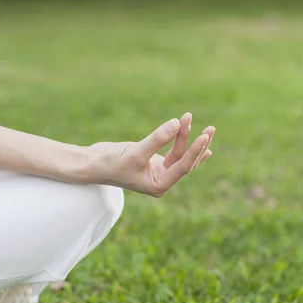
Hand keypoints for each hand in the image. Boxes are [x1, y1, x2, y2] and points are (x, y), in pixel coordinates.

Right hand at [88, 113, 214, 196]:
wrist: (92, 164)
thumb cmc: (110, 163)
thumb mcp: (135, 152)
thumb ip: (157, 139)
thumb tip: (177, 123)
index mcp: (159, 185)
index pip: (183, 167)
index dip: (195, 151)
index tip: (205, 136)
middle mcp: (161, 180)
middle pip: (186, 161)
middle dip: (197, 144)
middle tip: (210, 128)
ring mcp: (158, 171)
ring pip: (179, 153)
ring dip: (186, 136)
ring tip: (189, 117)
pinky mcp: (153, 160)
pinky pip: (173, 150)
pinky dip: (181, 140)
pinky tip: (198, 137)